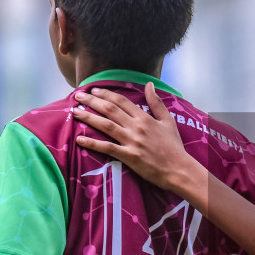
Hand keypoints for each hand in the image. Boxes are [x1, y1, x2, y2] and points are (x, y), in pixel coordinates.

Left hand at [71, 82, 201, 193]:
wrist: (179, 170)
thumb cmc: (174, 147)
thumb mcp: (168, 121)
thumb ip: (156, 102)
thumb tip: (149, 84)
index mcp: (145, 118)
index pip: (121, 101)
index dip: (106, 94)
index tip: (94, 90)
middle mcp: (136, 127)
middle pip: (110, 110)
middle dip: (91, 101)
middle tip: (78, 96)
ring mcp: (131, 142)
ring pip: (106, 125)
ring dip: (88, 118)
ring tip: (74, 112)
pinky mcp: (129, 157)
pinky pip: (107, 148)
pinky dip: (92, 143)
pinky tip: (79, 139)